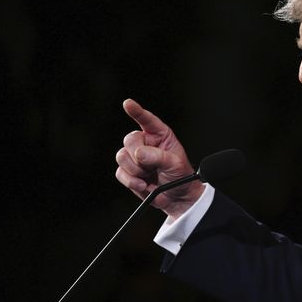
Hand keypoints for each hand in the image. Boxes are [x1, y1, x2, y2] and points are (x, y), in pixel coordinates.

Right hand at [115, 99, 202, 218]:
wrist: (177, 198)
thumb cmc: (181, 177)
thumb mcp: (175, 164)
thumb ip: (158, 156)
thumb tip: (139, 154)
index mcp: (160, 135)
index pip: (147, 120)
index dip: (137, 111)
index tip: (128, 103)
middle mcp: (145, 144)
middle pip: (130, 140)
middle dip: (138, 156)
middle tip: (151, 167)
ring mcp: (135, 158)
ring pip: (122, 156)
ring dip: (136, 170)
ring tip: (149, 176)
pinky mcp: (128, 172)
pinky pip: (120, 173)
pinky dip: (131, 181)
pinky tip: (144, 184)